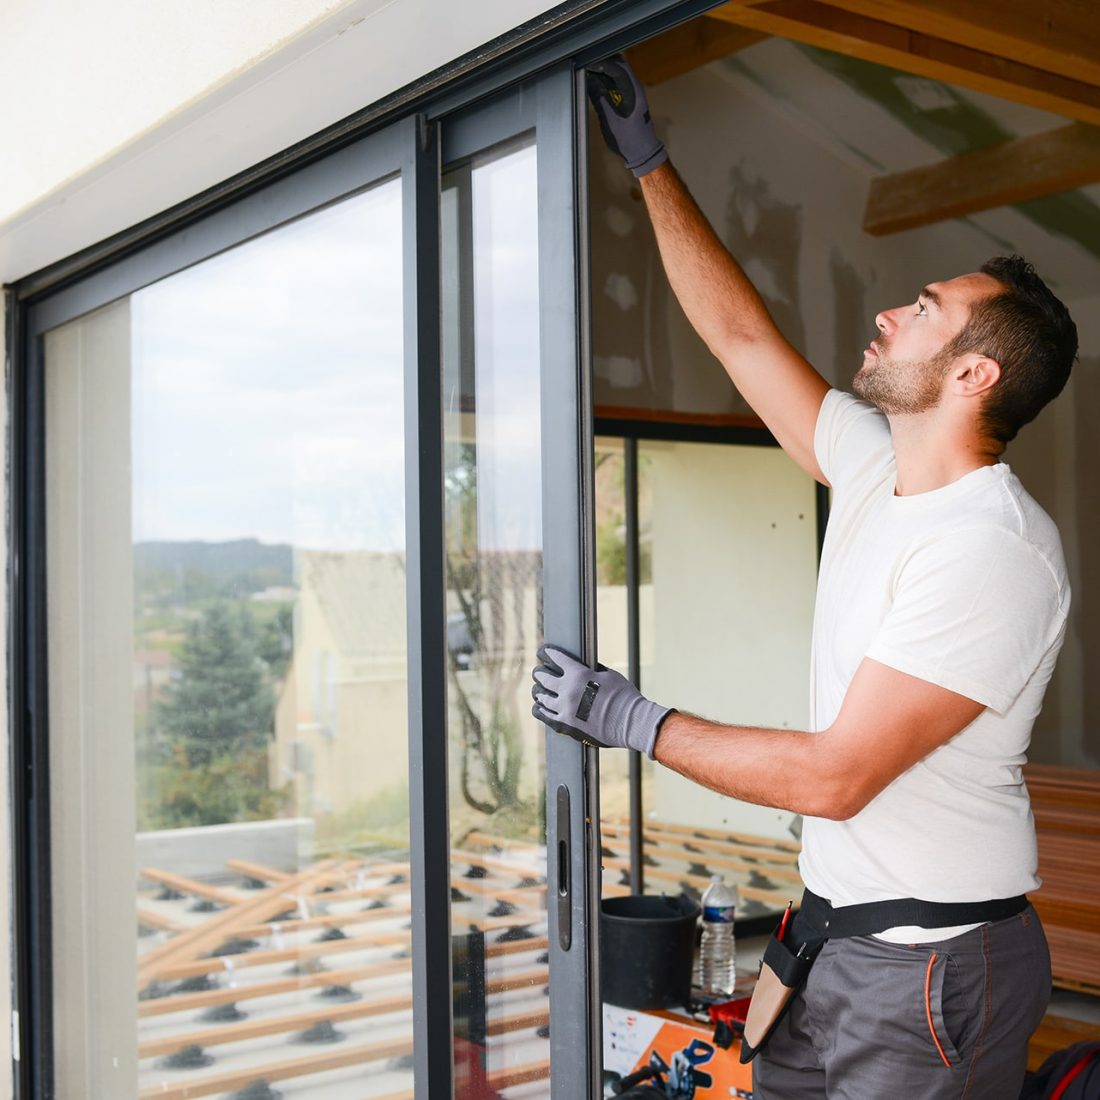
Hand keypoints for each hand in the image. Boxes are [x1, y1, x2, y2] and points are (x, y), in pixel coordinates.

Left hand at [531, 644, 673, 757]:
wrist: (631, 723)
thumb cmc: (624, 697)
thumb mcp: (609, 675)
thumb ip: (592, 670)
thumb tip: (585, 666)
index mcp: (579, 674)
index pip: (555, 658)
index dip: (546, 653)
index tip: (542, 651)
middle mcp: (568, 690)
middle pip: (543, 677)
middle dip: (540, 672)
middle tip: (538, 672)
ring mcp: (564, 709)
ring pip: (541, 697)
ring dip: (539, 691)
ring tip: (539, 690)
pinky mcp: (564, 725)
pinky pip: (544, 715)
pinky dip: (540, 709)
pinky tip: (539, 706)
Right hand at [586, 55, 667, 176]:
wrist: (643, 152)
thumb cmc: (629, 141)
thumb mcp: (610, 121)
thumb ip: (599, 99)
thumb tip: (589, 82)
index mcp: (634, 92)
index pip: (618, 68)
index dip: (602, 63)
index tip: (588, 63)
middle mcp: (636, 87)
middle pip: (619, 65)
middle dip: (603, 62)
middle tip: (586, 65)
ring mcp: (634, 91)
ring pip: (619, 71)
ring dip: (605, 70)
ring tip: (589, 72)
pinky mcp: (631, 97)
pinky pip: (619, 80)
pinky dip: (607, 78)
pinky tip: (597, 82)